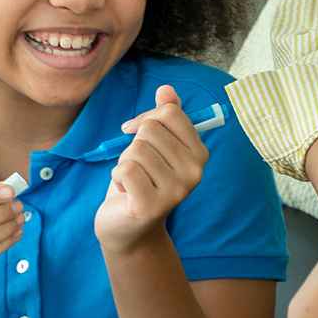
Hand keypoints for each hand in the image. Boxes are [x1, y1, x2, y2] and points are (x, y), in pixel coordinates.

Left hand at [93, 84, 208, 251]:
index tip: (136, 133)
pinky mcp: (151, 206)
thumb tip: (166, 89)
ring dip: (125, 163)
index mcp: (200, 154)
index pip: (170, 113)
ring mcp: (175, 191)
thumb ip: (165, 117)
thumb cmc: (142, 180)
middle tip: (139, 168)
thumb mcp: (155, 146)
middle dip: (134, 145)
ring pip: (135, 150)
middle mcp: (194, 172)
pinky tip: (127, 193)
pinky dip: (118, 177)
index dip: (146, 118)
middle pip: (150, 130)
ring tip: (134, 181)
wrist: (129, 227)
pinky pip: (125, 169)